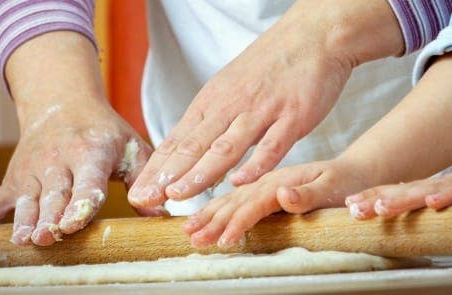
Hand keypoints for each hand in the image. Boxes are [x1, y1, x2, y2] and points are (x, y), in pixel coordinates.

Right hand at [0, 99, 153, 246]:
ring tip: (24, 242)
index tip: (75, 222)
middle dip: (51, 219)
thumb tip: (162, 214)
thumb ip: (145, 179)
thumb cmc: (104, 131)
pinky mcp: (13, 182)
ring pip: (25, 203)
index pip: (86, 182)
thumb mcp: (131, 146)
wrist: (62, 103)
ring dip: (23, 222)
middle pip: (54, 197)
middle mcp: (57, 163)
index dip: (80, 203)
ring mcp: (31, 173)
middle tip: (48, 238)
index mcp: (89, 153)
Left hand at [127, 0, 391, 208]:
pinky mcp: (293, 115)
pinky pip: (273, 143)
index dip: (157, 169)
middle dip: (167, 175)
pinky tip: (240, 181)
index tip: (138, 193)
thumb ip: (212, 120)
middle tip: (145, 199)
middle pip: (194, 145)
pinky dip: (257, 163)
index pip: (177, 140)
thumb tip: (188, 151)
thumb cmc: (270, 66)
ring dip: (201, 172)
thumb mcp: (230, 87)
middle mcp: (231, 106)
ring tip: (179, 195)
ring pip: (227, 146)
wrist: (313, 35)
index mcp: (213, 101)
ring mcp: (262, 111)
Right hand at [183, 158, 370, 248]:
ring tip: (189, 231)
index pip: (255, 203)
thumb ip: (307, 194)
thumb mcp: (333, 187)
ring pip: (230, 201)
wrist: (355, 171)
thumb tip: (282, 196)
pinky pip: (236, 200)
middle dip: (212, 220)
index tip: (224, 240)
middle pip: (235, 202)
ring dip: (208, 215)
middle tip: (193, 238)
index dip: (238, 222)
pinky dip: (217, 209)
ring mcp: (264, 185)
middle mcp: (269, 181)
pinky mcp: (264, 190)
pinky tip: (204, 217)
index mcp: (282, 180)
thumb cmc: (346, 183)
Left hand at [345, 133, 451, 218]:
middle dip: (375, 200)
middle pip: (404, 192)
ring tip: (380, 206)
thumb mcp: (451, 202)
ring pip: (428, 192)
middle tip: (351, 209)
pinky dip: (450, 197)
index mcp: (431, 191)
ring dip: (403, 199)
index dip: (372, 199)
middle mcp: (441, 187)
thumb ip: (428, 210)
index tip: (347, 207)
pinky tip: (434, 203)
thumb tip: (400, 220)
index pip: (396, 194)